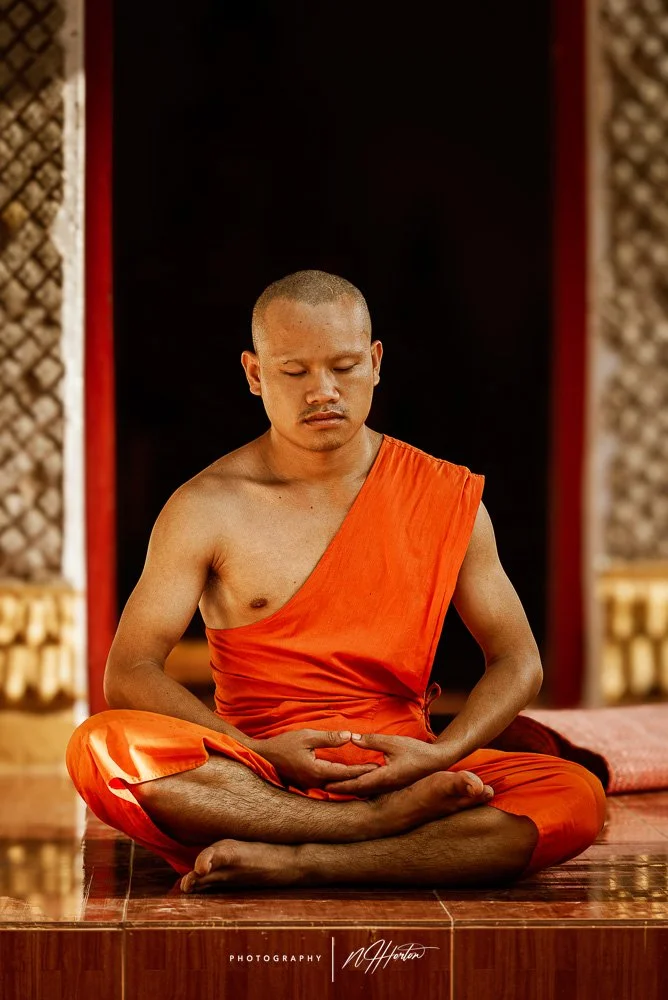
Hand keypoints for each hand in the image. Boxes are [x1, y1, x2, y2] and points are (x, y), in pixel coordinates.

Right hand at [249, 729, 379, 789]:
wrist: (263, 757)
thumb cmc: (283, 745)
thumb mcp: (306, 736)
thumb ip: (328, 738)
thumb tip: (349, 736)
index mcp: (317, 771)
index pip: (345, 773)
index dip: (362, 770)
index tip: (377, 767)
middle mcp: (315, 782)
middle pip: (343, 782)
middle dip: (361, 778)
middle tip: (379, 774)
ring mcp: (311, 785)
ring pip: (336, 785)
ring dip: (352, 780)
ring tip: (367, 776)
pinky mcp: (307, 784)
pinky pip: (328, 784)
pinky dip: (341, 780)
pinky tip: (348, 777)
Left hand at [321, 732, 449, 795]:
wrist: (437, 761)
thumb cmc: (416, 751)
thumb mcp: (392, 742)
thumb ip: (372, 741)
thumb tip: (352, 738)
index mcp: (385, 777)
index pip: (358, 783)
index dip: (342, 784)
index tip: (327, 784)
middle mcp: (385, 786)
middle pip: (359, 790)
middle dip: (341, 789)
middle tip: (323, 788)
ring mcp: (389, 787)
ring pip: (365, 791)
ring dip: (350, 789)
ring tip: (334, 787)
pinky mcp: (392, 785)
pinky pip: (373, 788)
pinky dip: (360, 787)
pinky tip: (354, 785)